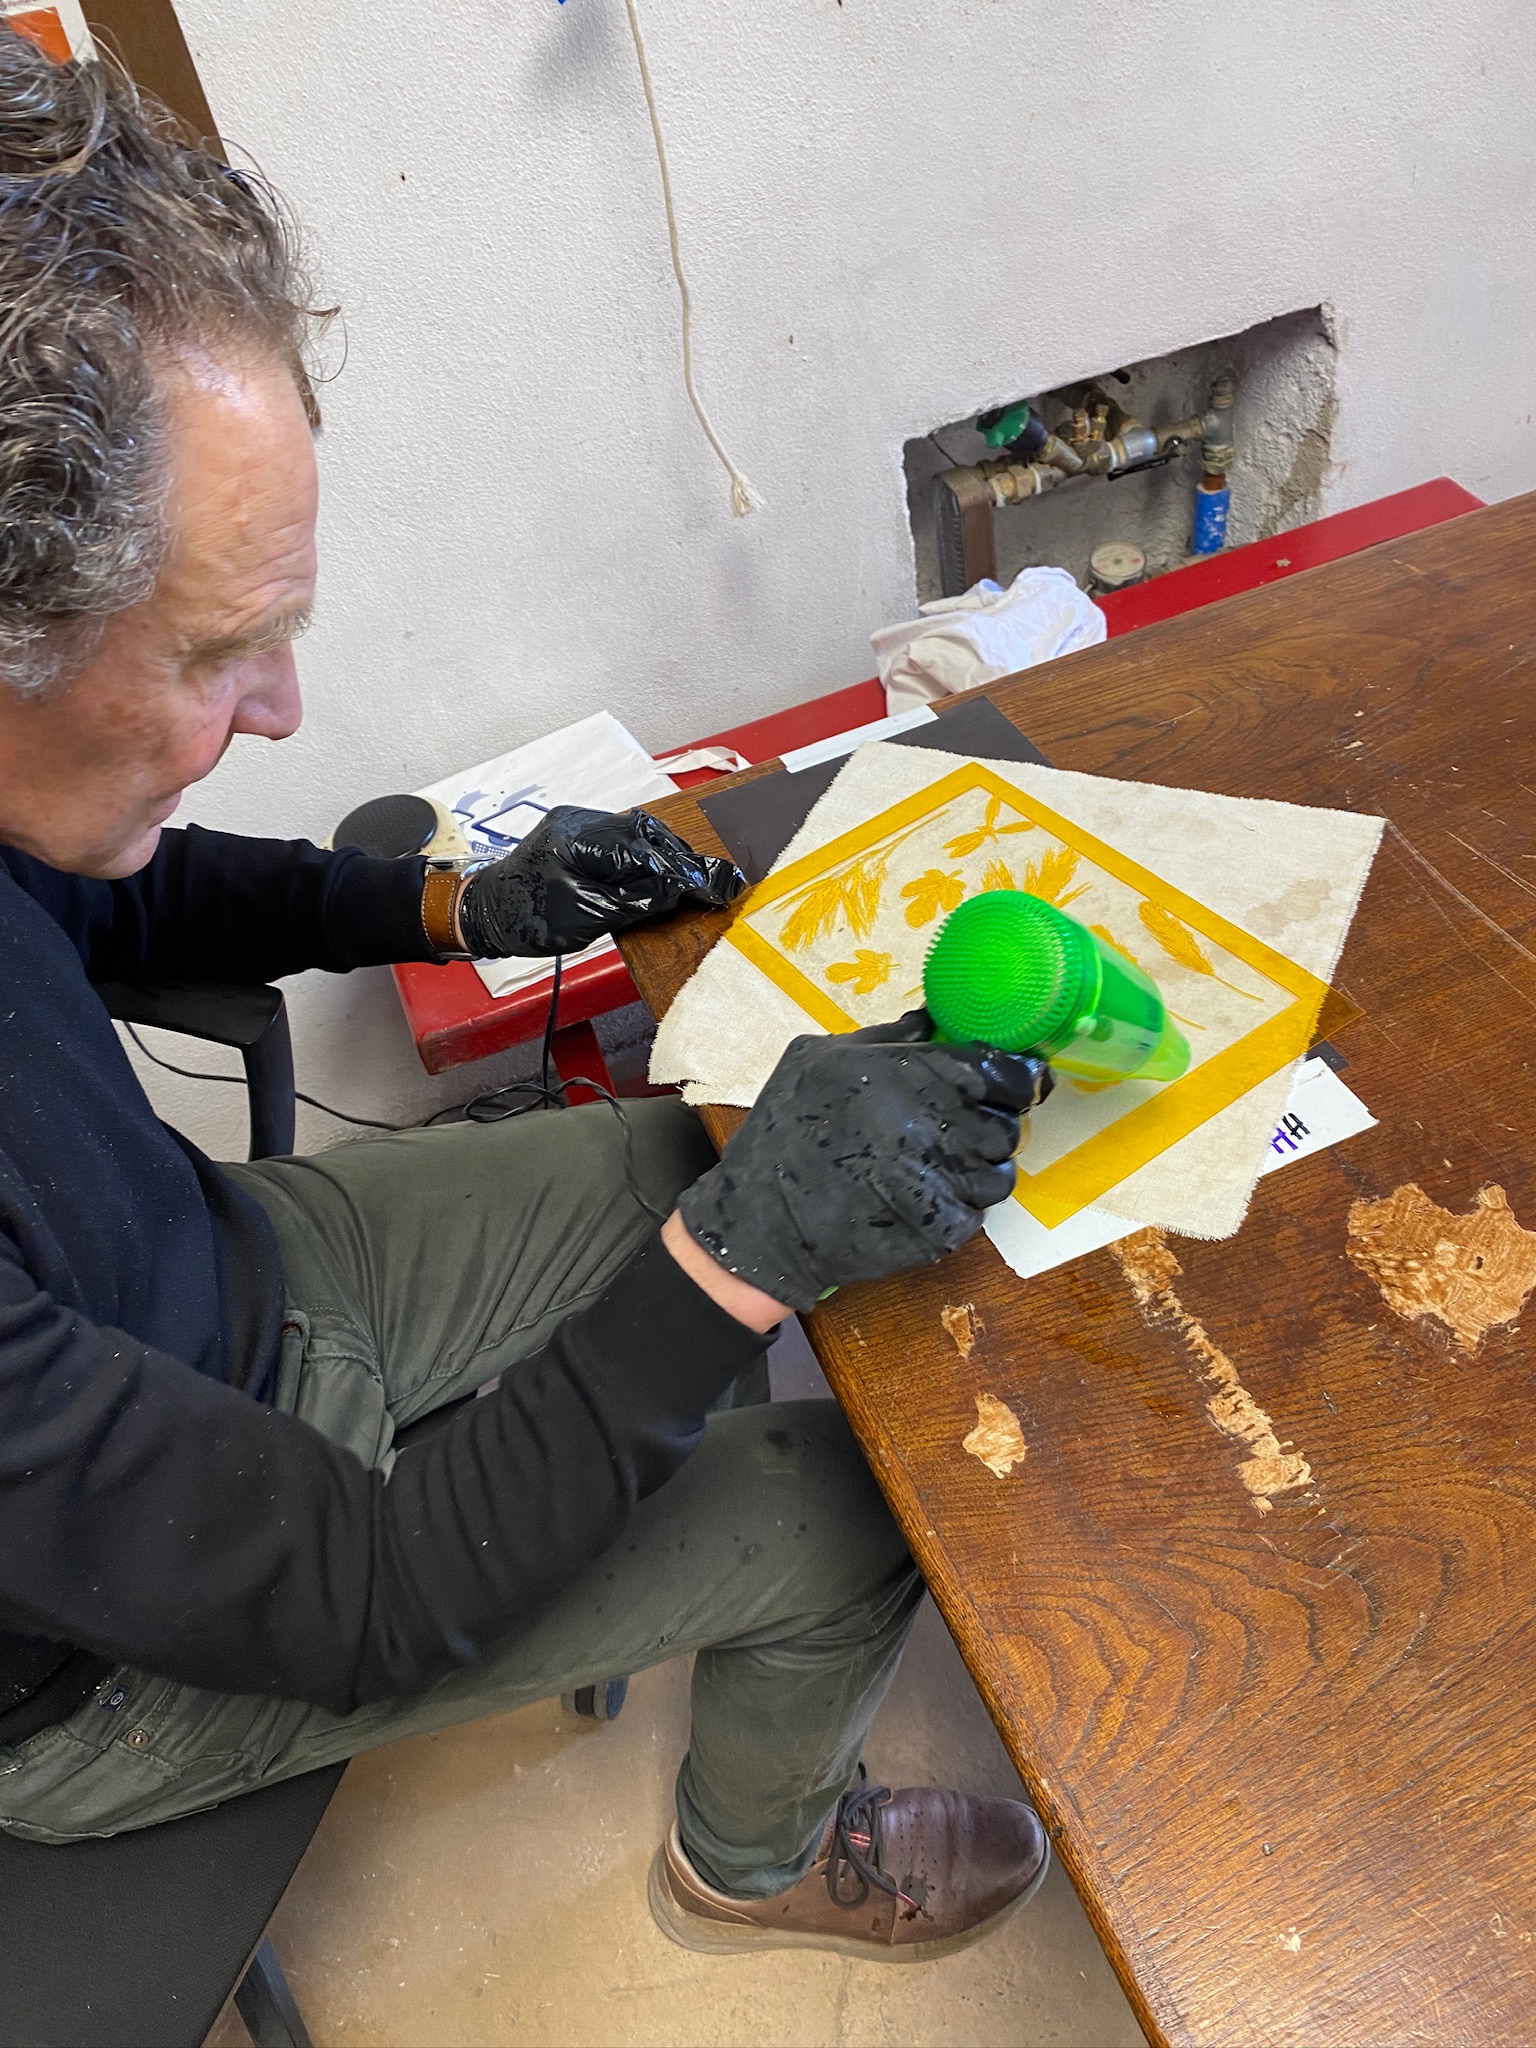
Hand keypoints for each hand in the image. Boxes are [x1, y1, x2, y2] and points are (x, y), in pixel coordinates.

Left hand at [455, 806, 745, 958]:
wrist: (484, 912)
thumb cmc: (526, 921)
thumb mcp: (586, 919)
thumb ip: (635, 901)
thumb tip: (677, 890)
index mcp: (578, 839)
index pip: (646, 850)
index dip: (684, 870)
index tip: (716, 885)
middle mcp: (578, 821)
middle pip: (646, 832)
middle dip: (680, 856)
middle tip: (709, 882)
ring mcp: (576, 823)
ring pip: (636, 831)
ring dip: (663, 854)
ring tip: (687, 879)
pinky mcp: (575, 832)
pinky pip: (620, 837)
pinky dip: (643, 854)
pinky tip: (656, 871)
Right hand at [675, 1011, 1052, 1312]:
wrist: (760, 1223)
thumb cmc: (782, 1134)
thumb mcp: (814, 1060)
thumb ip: (880, 1038)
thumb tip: (929, 1021)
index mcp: (901, 1075)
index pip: (996, 1069)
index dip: (1018, 1075)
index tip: (1022, 1078)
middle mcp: (928, 1126)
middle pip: (1006, 1120)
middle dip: (997, 1120)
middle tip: (972, 1123)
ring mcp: (938, 1183)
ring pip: (1001, 1168)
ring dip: (983, 1164)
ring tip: (947, 1163)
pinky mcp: (940, 1230)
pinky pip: (980, 1210)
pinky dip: (965, 1203)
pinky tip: (930, 1196)